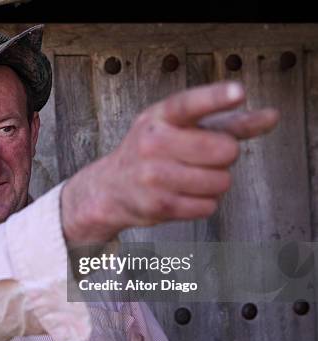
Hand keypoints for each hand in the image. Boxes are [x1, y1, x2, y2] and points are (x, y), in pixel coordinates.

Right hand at [61, 81, 279, 245]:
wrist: (111, 188)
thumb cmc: (154, 152)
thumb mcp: (182, 128)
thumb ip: (228, 122)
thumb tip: (271, 117)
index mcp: (159, 117)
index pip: (189, 104)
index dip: (215, 98)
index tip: (239, 91)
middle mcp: (152, 143)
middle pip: (224, 150)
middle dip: (224, 156)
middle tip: (204, 157)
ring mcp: (153, 176)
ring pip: (220, 182)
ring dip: (215, 182)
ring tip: (191, 177)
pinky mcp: (159, 205)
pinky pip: (208, 206)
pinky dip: (203, 203)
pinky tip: (183, 195)